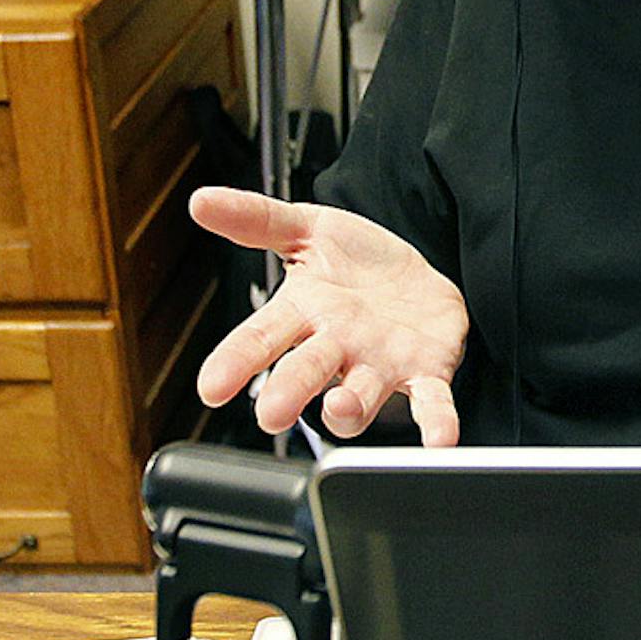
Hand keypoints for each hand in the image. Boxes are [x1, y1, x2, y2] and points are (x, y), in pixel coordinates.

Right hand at [190, 186, 469, 443]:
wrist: (417, 280)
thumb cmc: (357, 263)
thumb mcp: (309, 229)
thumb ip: (259, 219)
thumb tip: (200, 201)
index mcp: (304, 314)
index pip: (259, 340)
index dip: (235, 362)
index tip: (212, 387)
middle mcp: (337, 348)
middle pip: (305, 374)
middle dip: (289, 393)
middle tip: (272, 413)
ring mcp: (379, 365)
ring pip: (360, 398)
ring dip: (350, 408)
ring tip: (339, 406)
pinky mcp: (425, 372)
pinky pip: (431, 403)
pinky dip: (435, 422)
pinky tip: (439, 438)